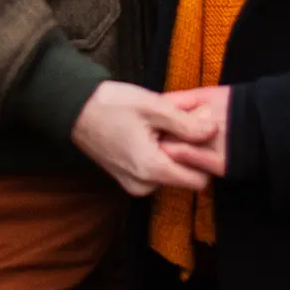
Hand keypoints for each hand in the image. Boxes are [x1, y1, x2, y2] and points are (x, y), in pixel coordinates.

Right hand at [71, 81, 218, 196]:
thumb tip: (214, 129)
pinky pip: (154, 173)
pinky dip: (158, 155)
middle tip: (178, 122)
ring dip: (172, 151)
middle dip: (187, 151)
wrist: (75, 110)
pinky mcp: (127, 179)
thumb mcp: (154, 106)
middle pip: (184, 176)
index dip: (203, 155)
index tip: (198, 131)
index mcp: (152, 169)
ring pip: (169, 173)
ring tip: (160, 125)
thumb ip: (186, 123)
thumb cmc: (113, 104)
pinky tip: (150, 132)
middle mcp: (143, 185)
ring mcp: (133, 185)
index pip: (198, 180)